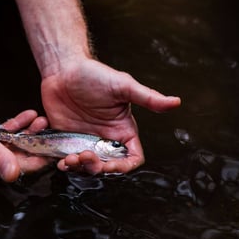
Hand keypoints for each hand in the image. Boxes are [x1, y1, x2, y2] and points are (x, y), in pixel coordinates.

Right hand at [0, 99, 50, 180]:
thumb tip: (13, 174)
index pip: (23, 167)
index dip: (42, 159)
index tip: (57, 151)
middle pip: (23, 155)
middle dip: (39, 142)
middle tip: (52, 131)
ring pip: (17, 143)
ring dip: (30, 131)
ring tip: (41, 120)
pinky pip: (8, 133)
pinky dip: (18, 124)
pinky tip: (27, 115)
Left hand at [41, 58, 180, 173]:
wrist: (63, 68)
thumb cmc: (95, 74)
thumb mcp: (123, 85)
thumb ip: (148, 98)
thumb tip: (176, 102)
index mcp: (122, 129)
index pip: (132, 157)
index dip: (124, 166)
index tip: (110, 164)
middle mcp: (105, 138)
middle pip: (108, 167)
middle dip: (98, 168)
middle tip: (85, 156)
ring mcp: (85, 140)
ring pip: (87, 168)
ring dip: (80, 169)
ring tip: (70, 159)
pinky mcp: (67, 141)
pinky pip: (68, 161)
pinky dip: (65, 166)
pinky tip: (61, 161)